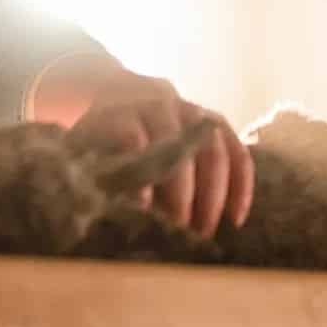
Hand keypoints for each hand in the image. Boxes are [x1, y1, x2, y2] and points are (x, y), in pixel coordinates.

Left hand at [63, 67, 253, 235]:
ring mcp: (191, 111)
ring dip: (213, 195)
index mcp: (121, 112)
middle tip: (180, 230)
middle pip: (177, 148)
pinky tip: (235, 219)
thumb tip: (106, 215)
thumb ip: (94, 173)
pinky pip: (237, 152)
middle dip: (181, 193)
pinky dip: (241, 186)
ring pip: (213, 150)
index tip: (142, 209)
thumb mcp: (86, 148)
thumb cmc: (102, 134)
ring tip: (204, 231)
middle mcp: (159, 106)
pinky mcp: (215, 122)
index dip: (138, 175)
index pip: (132, 138)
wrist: (122, 95)